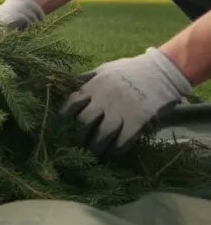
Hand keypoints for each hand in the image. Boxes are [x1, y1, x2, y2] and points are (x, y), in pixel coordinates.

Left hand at [60, 47, 192, 158]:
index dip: (64, 117)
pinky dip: (117, 148)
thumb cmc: (131, 69)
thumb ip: (88, 78)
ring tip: (93, 155)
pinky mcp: (137, 120)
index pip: (71, 104)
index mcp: (93, 87)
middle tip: (75, 144)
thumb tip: (69, 83)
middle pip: (84, 122)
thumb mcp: (105, 69)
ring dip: (95, 147)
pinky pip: (123, 139)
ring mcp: (120, 111)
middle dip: (78, 135)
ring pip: (101, 134)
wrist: (162, 70)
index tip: (61, 126)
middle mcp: (103, 100)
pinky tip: (114, 153)